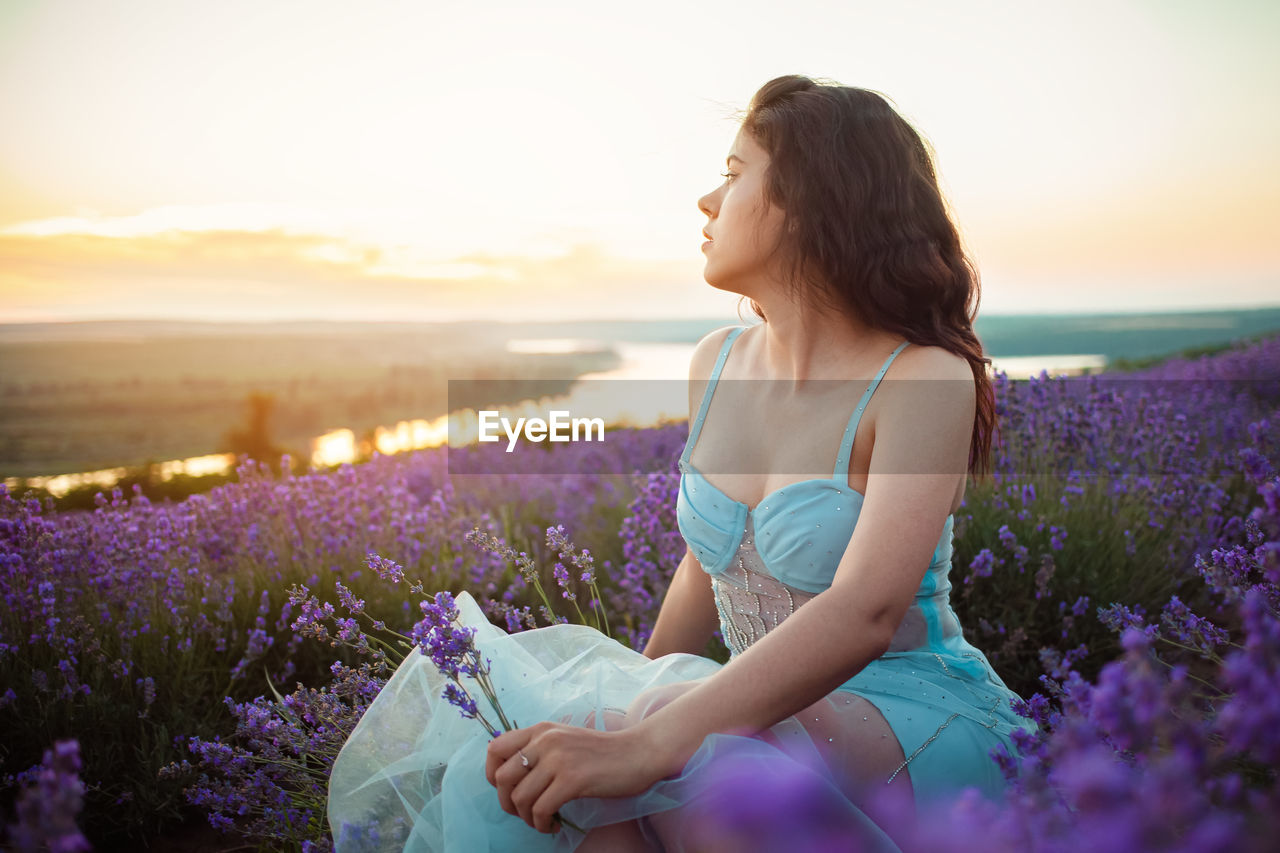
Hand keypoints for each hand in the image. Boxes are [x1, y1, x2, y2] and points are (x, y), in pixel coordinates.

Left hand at [485, 721, 673, 833]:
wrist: (638, 753)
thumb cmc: (603, 752)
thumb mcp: (565, 740)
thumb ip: (540, 749)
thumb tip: (512, 776)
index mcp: (541, 730)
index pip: (494, 748)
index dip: (492, 774)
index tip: (507, 790)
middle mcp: (545, 740)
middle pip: (501, 778)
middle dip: (507, 803)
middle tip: (525, 813)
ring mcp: (558, 759)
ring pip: (520, 798)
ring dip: (527, 818)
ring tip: (543, 821)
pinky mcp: (572, 780)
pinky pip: (541, 810)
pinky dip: (542, 824)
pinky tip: (554, 825)